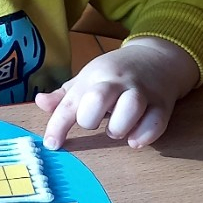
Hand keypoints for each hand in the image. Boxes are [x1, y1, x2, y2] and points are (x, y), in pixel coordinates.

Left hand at [34, 38, 199, 150]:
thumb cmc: (116, 74)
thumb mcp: (87, 79)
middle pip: (98, 98)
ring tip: (116, 130)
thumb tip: (40, 102)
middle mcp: (118, 82)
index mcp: (94, 77)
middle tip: (94, 123)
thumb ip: (64, 96)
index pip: (70, 103)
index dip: (57, 126)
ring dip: (119, 127)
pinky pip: (156, 123)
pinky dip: (144, 136)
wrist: (158, 57)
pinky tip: (135, 140)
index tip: (52, 144)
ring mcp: (142, 92)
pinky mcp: (163, 104)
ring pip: (130, 108)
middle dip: (90, 119)